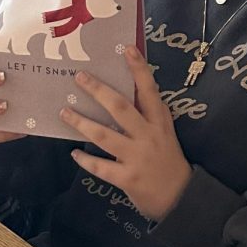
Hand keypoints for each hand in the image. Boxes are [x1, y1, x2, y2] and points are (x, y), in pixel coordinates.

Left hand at [61, 47, 192, 221]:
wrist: (182, 198)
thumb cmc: (168, 160)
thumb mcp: (164, 133)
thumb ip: (147, 115)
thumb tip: (124, 90)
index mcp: (160, 122)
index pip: (149, 90)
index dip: (139, 69)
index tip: (127, 48)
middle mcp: (148, 136)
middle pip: (121, 108)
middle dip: (98, 91)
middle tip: (79, 77)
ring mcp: (137, 157)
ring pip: (104, 136)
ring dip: (81, 123)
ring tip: (64, 111)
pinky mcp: (128, 178)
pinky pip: (101, 166)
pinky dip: (85, 159)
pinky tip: (74, 153)